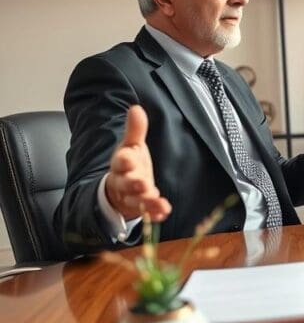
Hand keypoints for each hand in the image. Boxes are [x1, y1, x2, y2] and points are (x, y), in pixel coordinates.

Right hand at [104, 105, 171, 221]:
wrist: (120, 189)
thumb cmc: (129, 164)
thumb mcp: (131, 146)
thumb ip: (135, 130)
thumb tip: (136, 108)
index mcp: (121, 163)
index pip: (120, 161)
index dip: (124, 161)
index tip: (129, 159)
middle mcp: (124, 181)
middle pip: (126, 183)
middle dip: (134, 183)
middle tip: (143, 183)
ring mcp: (131, 197)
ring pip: (136, 200)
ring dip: (147, 201)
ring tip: (158, 201)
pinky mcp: (138, 209)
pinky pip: (146, 212)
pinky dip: (154, 213)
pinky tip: (164, 212)